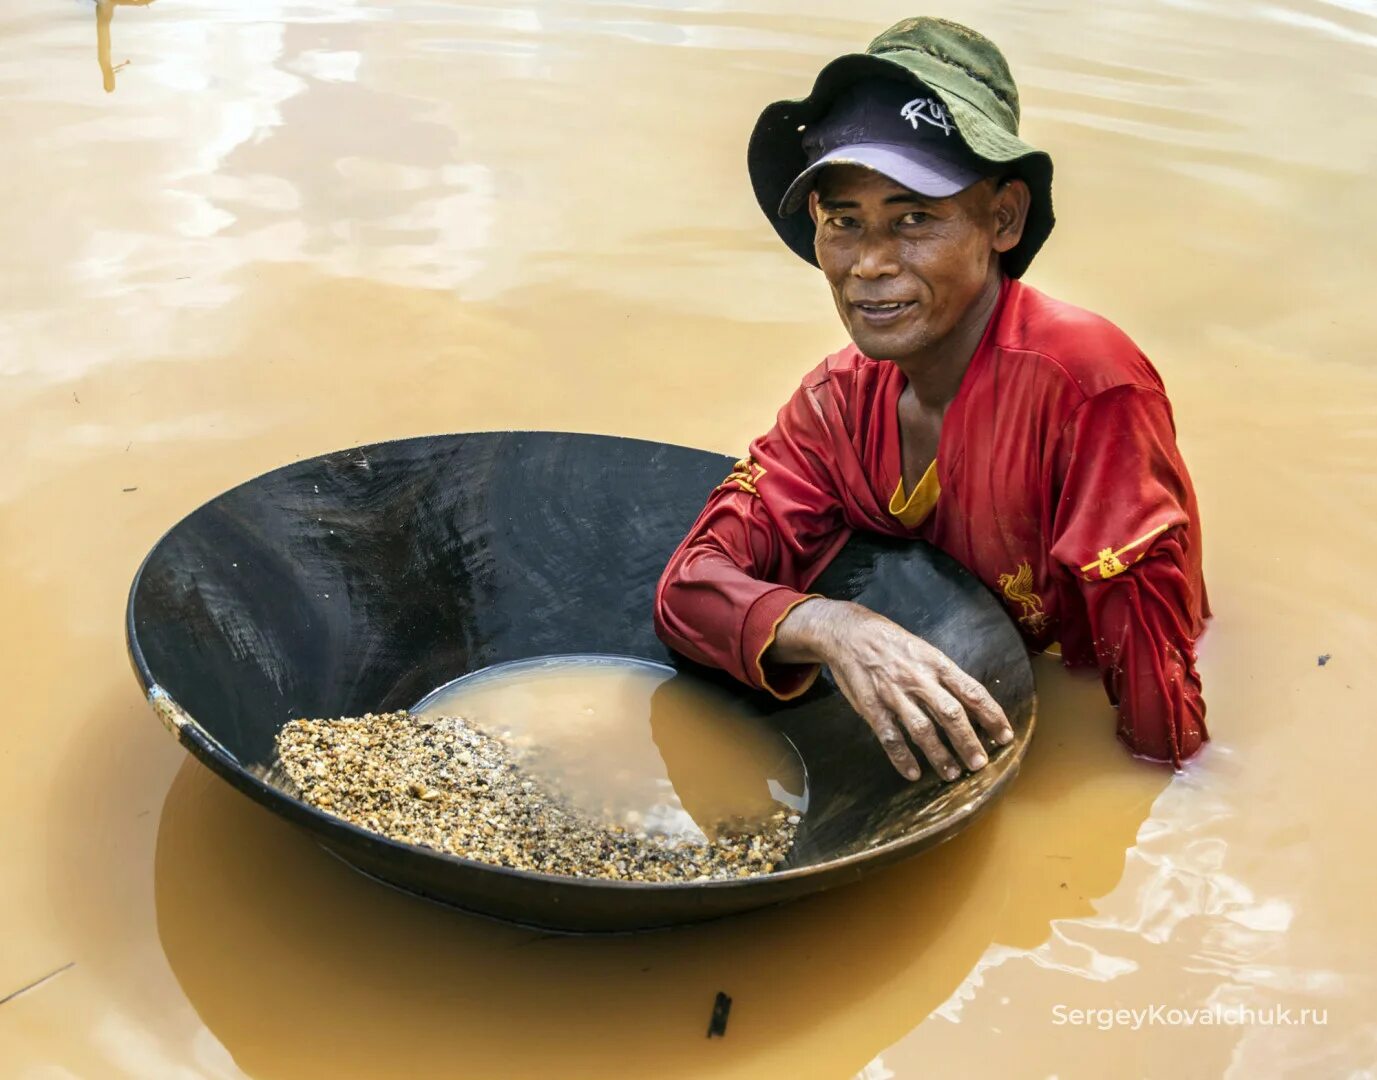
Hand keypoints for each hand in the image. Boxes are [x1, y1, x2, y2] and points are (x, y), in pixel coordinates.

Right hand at [769, 598, 1013, 780]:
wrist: (847, 632)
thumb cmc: (890, 642)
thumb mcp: (923, 649)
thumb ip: (943, 675)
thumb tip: (970, 702)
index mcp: (936, 663)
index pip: (972, 691)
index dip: (991, 715)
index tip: (1005, 736)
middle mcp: (918, 678)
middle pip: (950, 714)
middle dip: (968, 741)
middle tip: (980, 763)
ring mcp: (894, 694)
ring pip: (922, 729)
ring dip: (939, 755)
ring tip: (952, 773)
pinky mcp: (872, 707)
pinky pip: (890, 737)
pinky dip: (902, 757)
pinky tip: (913, 773)